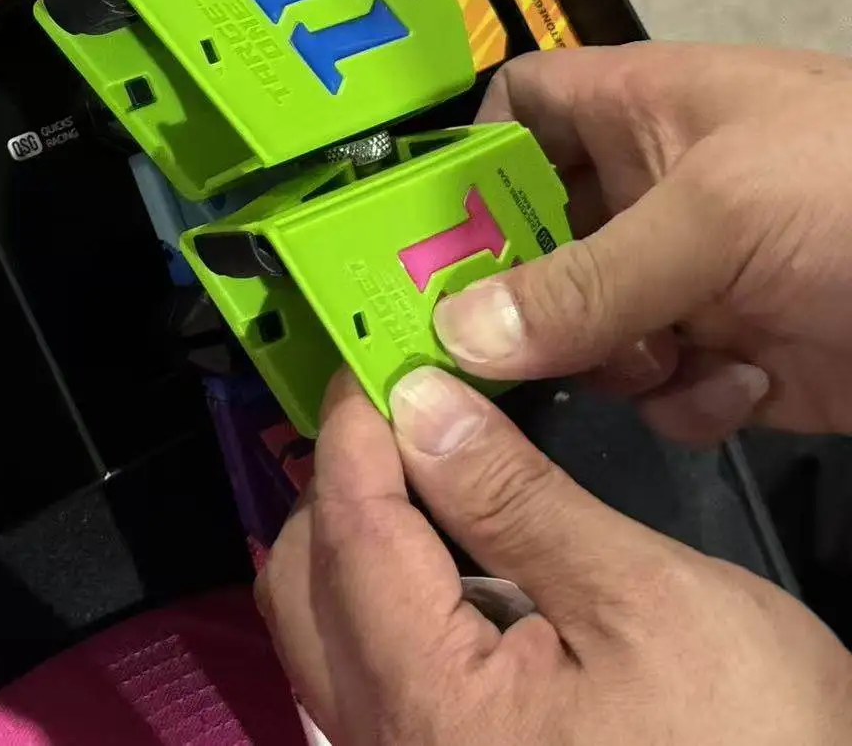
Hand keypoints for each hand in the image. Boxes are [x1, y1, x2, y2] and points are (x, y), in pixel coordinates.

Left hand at [258, 370, 851, 745]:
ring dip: (370, 535)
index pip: (347, 527)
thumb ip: (516, 499)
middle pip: (311, 582)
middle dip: (346, 478)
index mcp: (428, 703)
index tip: (382, 354)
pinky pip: (384, 672)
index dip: (356, 426)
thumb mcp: (646, 600)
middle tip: (409, 401)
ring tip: (439, 460)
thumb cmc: (750, 741)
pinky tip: (467, 551)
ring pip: (338, 629)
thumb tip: (419, 403)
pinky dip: (402, 595)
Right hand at [432, 42, 851, 443]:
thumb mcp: (718, 213)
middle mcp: (652, 193)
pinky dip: (689, 401)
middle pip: (535, 238)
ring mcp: (694, 278)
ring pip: (588, 332)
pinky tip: (744, 386)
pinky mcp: (736, 358)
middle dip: (516, 297)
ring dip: (609, 361)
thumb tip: (454, 334)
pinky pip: (662, 393)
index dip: (466, 160)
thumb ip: (587, 281)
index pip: (519, 108)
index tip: (419, 239)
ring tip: (659, 361)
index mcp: (639, 111)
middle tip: (480, 354)